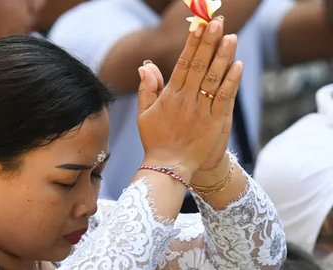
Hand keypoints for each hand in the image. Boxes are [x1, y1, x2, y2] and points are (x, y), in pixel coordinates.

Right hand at [137, 18, 242, 177]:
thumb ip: (147, 88)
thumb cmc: (155, 139)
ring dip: (222, 57)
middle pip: (200, 66)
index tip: (198, 26)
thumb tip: (145, 65)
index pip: (183, 63)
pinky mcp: (214, 122)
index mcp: (170, 96)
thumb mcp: (144, 114)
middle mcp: (186, 100)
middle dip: (208, 42)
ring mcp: (201, 111)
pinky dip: (231, 81)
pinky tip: (238, 64)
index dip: (192, 44)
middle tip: (217, 22)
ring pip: (214, 79)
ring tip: (230, 36)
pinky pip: (224, 98)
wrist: (169, 167)